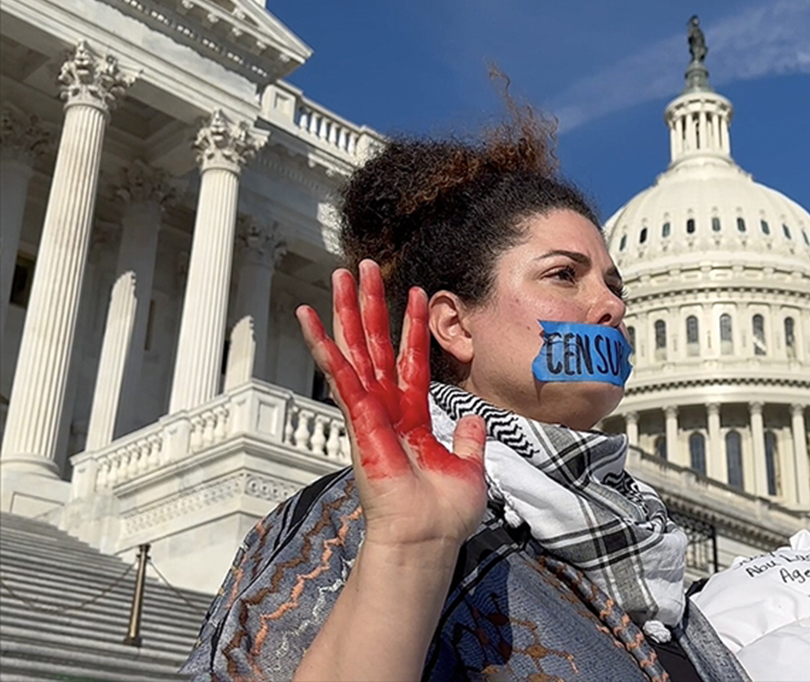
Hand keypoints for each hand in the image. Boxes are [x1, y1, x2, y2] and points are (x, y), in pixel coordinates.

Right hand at [296, 260, 486, 554]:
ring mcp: (370, 414)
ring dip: (347, 311)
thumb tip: (475, 420)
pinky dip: (324, 347)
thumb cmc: (443, 516)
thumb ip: (469, 441)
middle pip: (375, 347)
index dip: (411, 327)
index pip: (410, 362)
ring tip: (340, 273)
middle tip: (361, 266)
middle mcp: (386, 410)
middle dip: (369, 305)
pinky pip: (340, 377)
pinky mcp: (358, 422)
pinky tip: (309, 318)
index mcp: (411, 418)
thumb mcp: (468, 468)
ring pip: (356, 351)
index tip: (416, 292)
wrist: (427, 539)